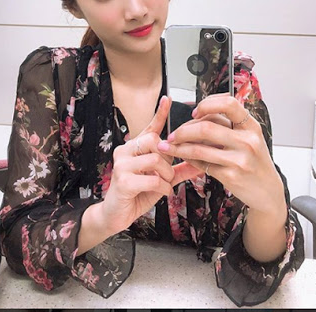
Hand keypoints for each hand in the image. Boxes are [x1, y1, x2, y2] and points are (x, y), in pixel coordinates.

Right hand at [102, 96, 201, 234]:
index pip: (149, 127)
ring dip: (166, 174)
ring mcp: (121, 165)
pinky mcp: (122, 181)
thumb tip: (200, 164)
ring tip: (165, 184)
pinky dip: (163, 187)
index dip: (159, 113)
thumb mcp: (161, 180)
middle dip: (167, 158)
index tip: (167, 99)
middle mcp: (125, 151)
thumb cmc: (137, 194)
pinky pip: (152, 179)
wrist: (116, 215)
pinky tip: (161, 192)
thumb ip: (179, 171)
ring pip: (154, 159)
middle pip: (153, 140)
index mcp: (135, 148)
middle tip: (168, 172)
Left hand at [158, 94, 285, 216]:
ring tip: (168, 146)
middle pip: (206, 127)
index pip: (228, 104)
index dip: (207, 104)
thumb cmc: (255, 161)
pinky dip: (187, 159)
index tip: (195, 111)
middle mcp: (247, 141)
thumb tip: (200, 113)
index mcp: (251, 126)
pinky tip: (182, 156)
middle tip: (173, 134)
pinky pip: (201, 164)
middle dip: (183, 130)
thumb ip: (229, 125)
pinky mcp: (231, 176)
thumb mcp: (250, 138)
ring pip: (199, 147)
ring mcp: (239, 159)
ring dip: (178, 146)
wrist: (268, 191)